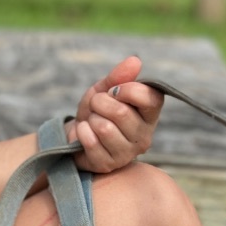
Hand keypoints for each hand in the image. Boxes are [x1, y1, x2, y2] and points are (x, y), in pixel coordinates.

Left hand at [68, 56, 164, 173]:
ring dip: (91, 119)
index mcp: (150, 114)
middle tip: (96, 107)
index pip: (149, 98)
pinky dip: (82, 133)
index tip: (114, 91)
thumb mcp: (105, 89)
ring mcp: (128, 153)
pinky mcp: (109, 165)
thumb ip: (119, 76)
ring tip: (92, 122)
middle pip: (121, 113)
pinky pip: (91, 142)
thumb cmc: (96, 110)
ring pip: (104, 128)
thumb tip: (135, 60)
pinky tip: (85, 135)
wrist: (75, 134)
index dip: (127, 89)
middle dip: (100, 103)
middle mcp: (145, 136)